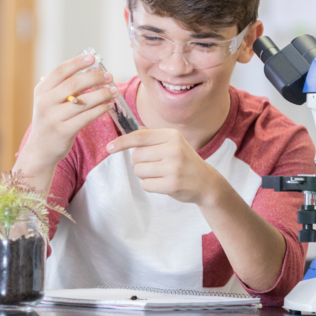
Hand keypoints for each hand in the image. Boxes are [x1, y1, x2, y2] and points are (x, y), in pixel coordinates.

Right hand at [16, 54, 115, 183]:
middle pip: (73, 83)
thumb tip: (90, 71)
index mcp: (42, 90)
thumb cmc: (50, 121)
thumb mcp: (49, 101)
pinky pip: (86, 117)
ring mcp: (53, 117)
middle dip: (94, 77)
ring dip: (102, 94)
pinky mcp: (63, 131)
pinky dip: (100, 109)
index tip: (93, 57)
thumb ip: (64, 87)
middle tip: (109, 76)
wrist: (40, 150)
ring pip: (83, 101)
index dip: (78, 62)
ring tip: (113, 91)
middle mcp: (45, 102)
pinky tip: (108, 106)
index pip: (61, 71)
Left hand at [106, 129, 226, 205]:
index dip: (122, 142)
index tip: (109, 147)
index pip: (139, 136)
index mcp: (171, 135)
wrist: (206, 182)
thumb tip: (128, 129)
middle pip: (136, 156)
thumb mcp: (172, 143)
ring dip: (144, 175)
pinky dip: (150, 186)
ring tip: (160, 174)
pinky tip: (164, 183)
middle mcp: (173, 149)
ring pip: (139, 171)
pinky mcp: (172, 184)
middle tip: (153, 165)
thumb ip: (151, 136)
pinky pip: (146, 185)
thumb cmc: (184, 161)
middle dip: (138, 162)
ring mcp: (173, 167)